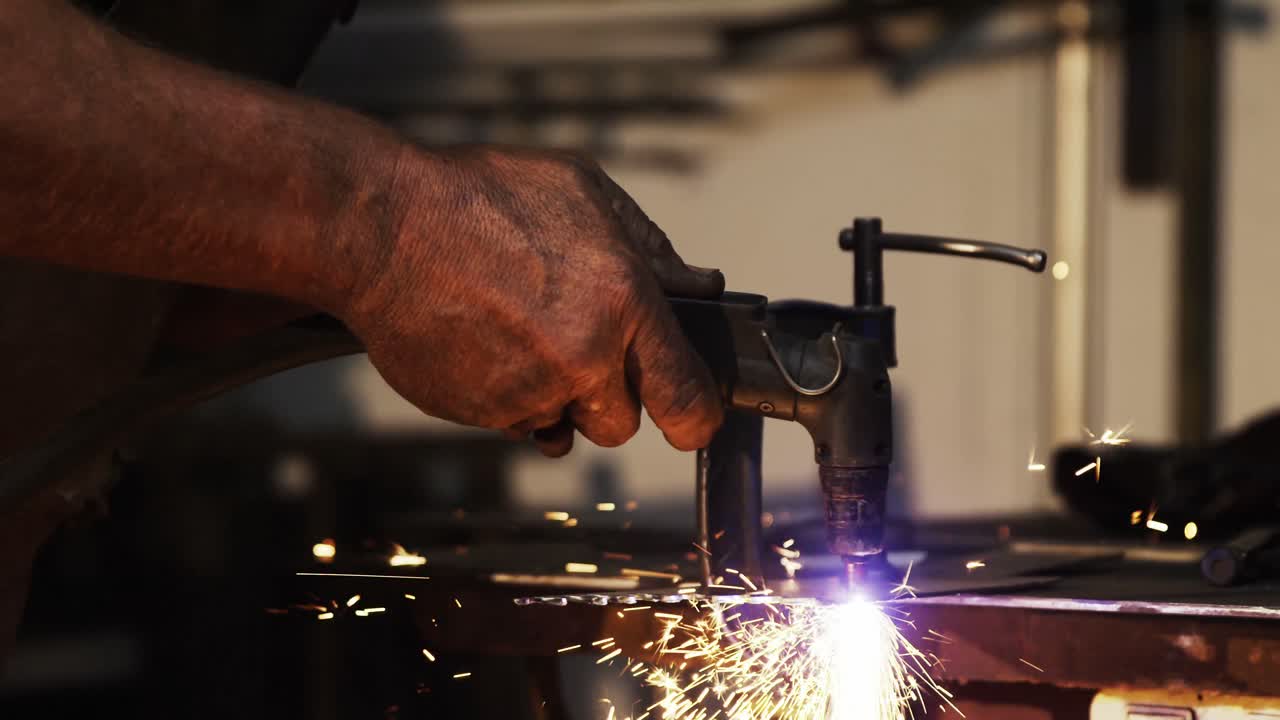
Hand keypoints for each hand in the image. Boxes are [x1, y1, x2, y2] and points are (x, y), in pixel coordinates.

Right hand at [335, 146, 724, 455]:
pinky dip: (505, 394)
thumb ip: (650, 248)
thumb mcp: (582, 190)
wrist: (381, 229)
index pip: (685, 395)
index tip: (692, 422)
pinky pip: (512, 422)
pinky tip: (485, 341)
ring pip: (562, 425)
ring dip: (553, 396)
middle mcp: (583, 357)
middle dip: (607, 397)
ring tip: (519, 333)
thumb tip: (700, 288)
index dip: (694, 418)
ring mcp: (528, 392)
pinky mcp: (480, 413)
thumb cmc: (481, 198)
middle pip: (621, 424)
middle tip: (576, 346)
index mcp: (623, 301)